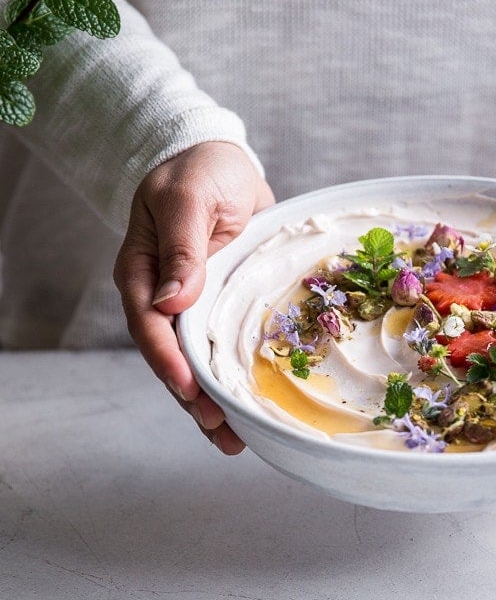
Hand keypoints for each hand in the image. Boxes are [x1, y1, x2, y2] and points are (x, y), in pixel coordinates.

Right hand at [114, 141, 274, 452]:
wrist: (223, 161)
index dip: (168, 360)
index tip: (189, 389)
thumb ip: (183, 248)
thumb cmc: (201, 171)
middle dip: (193, 398)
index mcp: (143, 271)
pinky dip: (233, 378)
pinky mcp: (221, 306)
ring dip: (213, 401)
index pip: (149, 324)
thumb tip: (172, 301)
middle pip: (171, 357)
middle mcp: (163, 295)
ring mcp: (192, 305)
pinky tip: (249, 409)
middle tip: (221, 430)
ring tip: (236, 439)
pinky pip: (222, 348)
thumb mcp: (189, 199)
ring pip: (196, 362)